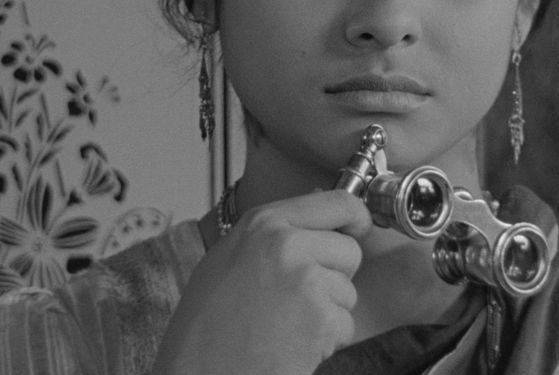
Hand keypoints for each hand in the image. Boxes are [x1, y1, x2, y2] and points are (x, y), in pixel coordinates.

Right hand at [153, 190, 371, 373]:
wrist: (200, 372)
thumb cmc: (206, 324)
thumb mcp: (229, 258)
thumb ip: (274, 234)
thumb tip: (318, 214)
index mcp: (263, 223)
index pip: (337, 201)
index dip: (354, 217)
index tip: (358, 227)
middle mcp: (287, 243)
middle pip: (349, 250)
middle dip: (335, 276)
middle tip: (298, 299)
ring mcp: (306, 279)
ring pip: (348, 291)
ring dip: (327, 312)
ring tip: (286, 325)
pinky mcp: (320, 317)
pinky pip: (345, 324)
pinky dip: (326, 341)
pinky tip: (291, 344)